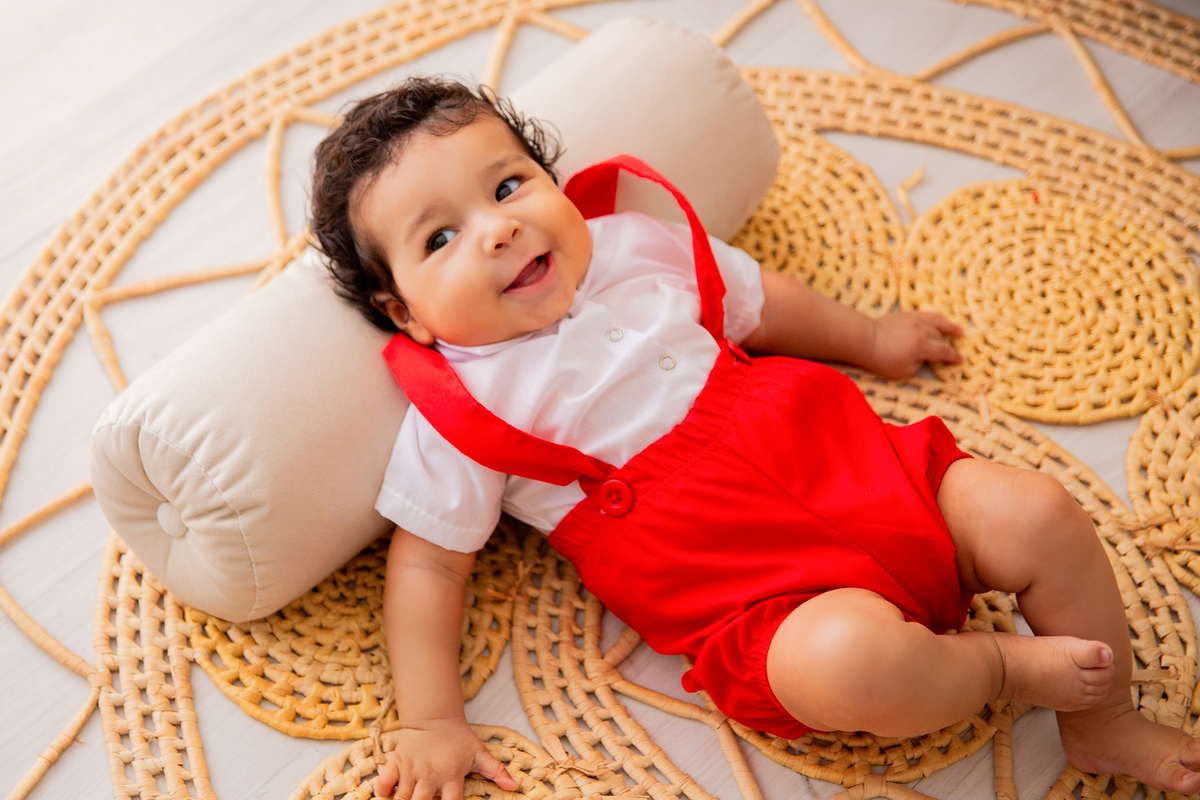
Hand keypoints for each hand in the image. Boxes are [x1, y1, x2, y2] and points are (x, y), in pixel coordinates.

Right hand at [375, 718, 518, 799]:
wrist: (434, 717)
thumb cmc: (458, 739)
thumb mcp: (479, 753)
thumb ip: (496, 770)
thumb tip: (514, 785)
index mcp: (451, 776)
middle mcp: (431, 775)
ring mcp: (412, 769)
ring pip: (402, 796)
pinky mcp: (397, 762)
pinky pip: (385, 779)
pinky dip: (383, 789)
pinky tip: (387, 793)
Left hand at [866, 311, 961, 378]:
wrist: (866, 339)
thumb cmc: (883, 359)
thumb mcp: (904, 370)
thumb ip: (919, 363)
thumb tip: (925, 357)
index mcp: (922, 346)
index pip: (943, 351)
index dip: (953, 356)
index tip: (961, 359)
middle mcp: (922, 331)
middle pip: (939, 336)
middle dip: (948, 342)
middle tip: (957, 345)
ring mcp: (914, 320)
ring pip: (936, 322)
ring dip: (948, 326)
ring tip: (958, 329)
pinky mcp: (906, 314)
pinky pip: (925, 314)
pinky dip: (935, 317)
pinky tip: (940, 318)